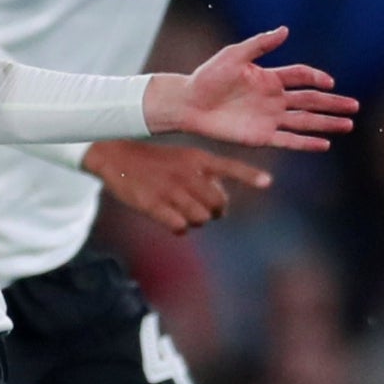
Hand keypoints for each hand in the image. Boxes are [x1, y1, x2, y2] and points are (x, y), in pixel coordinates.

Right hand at [84, 140, 271, 234]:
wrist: (115, 156)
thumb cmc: (154, 161)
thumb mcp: (183, 157)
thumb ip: (204, 176)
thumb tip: (220, 206)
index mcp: (197, 159)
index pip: (229, 167)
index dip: (249, 175)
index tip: (268, 182)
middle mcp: (187, 173)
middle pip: (218, 203)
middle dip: (214, 211)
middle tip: (203, 210)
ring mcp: (171, 189)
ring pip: (200, 218)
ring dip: (195, 220)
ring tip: (182, 212)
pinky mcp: (154, 205)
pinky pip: (180, 227)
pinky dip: (179, 227)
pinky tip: (169, 219)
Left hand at [143, 27, 357, 151]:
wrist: (188, 103)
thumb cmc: (208, 76)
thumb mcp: (233, 55)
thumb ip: (260, 45)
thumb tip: (285, 30)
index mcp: (269, 78)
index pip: (300, 76)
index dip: (315, 78)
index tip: (329, 82)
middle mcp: (273, 99)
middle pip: (310, 101)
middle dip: (333, 104)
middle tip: (355, 107)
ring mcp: (269, 118)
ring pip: (305, 121)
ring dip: (327, 124)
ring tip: (348, 125)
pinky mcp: (261, 136)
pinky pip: (288, 140)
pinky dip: (306, 143)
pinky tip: (324, 144)